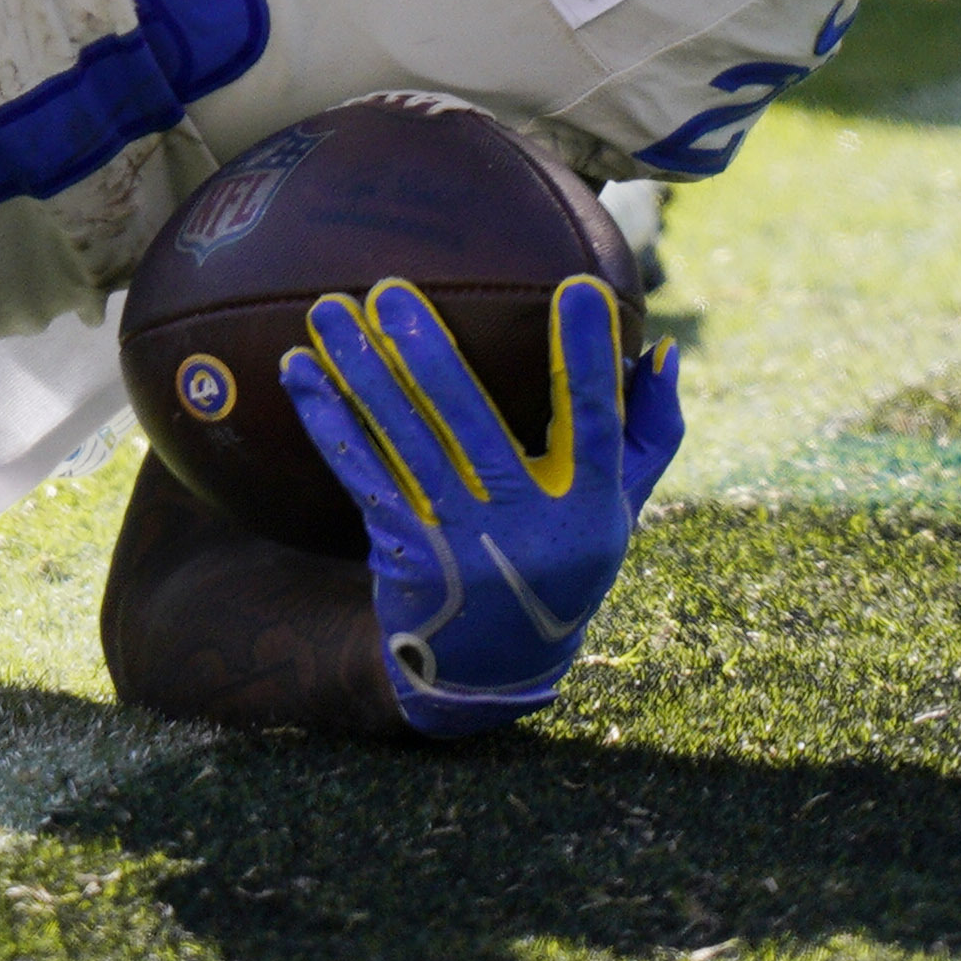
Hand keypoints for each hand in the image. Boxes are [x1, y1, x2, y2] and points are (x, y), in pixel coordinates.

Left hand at [281, 275, 684, 737]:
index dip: (590, 360)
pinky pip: (361, 473)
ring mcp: (460, 542)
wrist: (490, 671)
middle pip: (474, 424)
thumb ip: (648, 432)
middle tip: (388, 288)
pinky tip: (297, 369)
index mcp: (591, 507)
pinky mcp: (406, 552)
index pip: (597, 422)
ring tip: (327, 308)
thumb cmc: (561, 559)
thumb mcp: (618, 511)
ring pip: (404, 441)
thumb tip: (662, 347)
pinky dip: (327, 419)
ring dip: (359, 371)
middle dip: (426, 351)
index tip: (579, 289)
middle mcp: (526, 526)